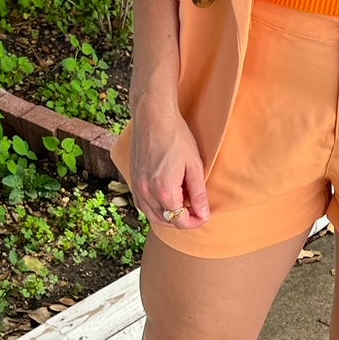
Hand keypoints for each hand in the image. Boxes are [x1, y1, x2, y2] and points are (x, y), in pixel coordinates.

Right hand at [127, 104, 209, 229]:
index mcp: (164, 191)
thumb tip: (204, 214)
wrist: (153, 117)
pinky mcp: (133, 180)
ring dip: (168, 217)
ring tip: (183, 206)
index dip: (196, 222)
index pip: (180, 221)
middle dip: (182, 221)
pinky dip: (155, 208)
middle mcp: (147, 193)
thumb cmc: (176, 137)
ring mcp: (137, 187)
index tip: (205, 215)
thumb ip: (198, 194)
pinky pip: (142, 204)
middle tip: (196, 211)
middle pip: (165, 221)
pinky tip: (166, 199)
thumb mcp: (194, 166)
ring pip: (152, 215)